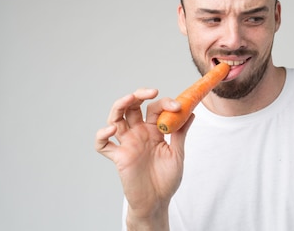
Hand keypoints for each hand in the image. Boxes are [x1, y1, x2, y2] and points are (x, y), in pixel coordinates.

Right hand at [94, 88, 192, 221]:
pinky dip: (102, 135)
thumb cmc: (167, 179)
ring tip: (129, 98)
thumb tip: (191, 111)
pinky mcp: (118, 157)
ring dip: (120, 105)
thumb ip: (180, 133)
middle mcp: (138, 133)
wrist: (158, 201)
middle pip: (132, 106)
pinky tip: (112, 130)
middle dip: (139, 95)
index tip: (178, 106)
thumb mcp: (177, 153)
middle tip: (151, 91)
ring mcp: (127, 144)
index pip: (155, 108)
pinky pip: (103, 145)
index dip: (165, 103)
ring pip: (115, 118)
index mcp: (154, 130)